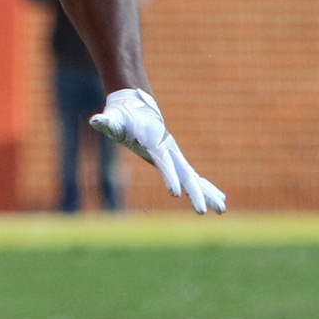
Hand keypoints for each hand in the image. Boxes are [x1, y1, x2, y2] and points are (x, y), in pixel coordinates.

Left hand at [90, 88, 226, 213]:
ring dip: (209, 193)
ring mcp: (175, 156)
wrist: (138, 106)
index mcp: (155, 145)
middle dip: (195, 194)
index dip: (169, 177)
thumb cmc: (122, 116)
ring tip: (222, 209)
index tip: (176, 194)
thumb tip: (95, 120)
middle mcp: (169, 151)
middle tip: (202, 212)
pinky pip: (193, 176)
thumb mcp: (112, 119)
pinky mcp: (176, 160)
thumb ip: (106, 122)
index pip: (164, 163)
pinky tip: (219, 199)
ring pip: (195, 177)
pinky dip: (206, 188)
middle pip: (186, 175)